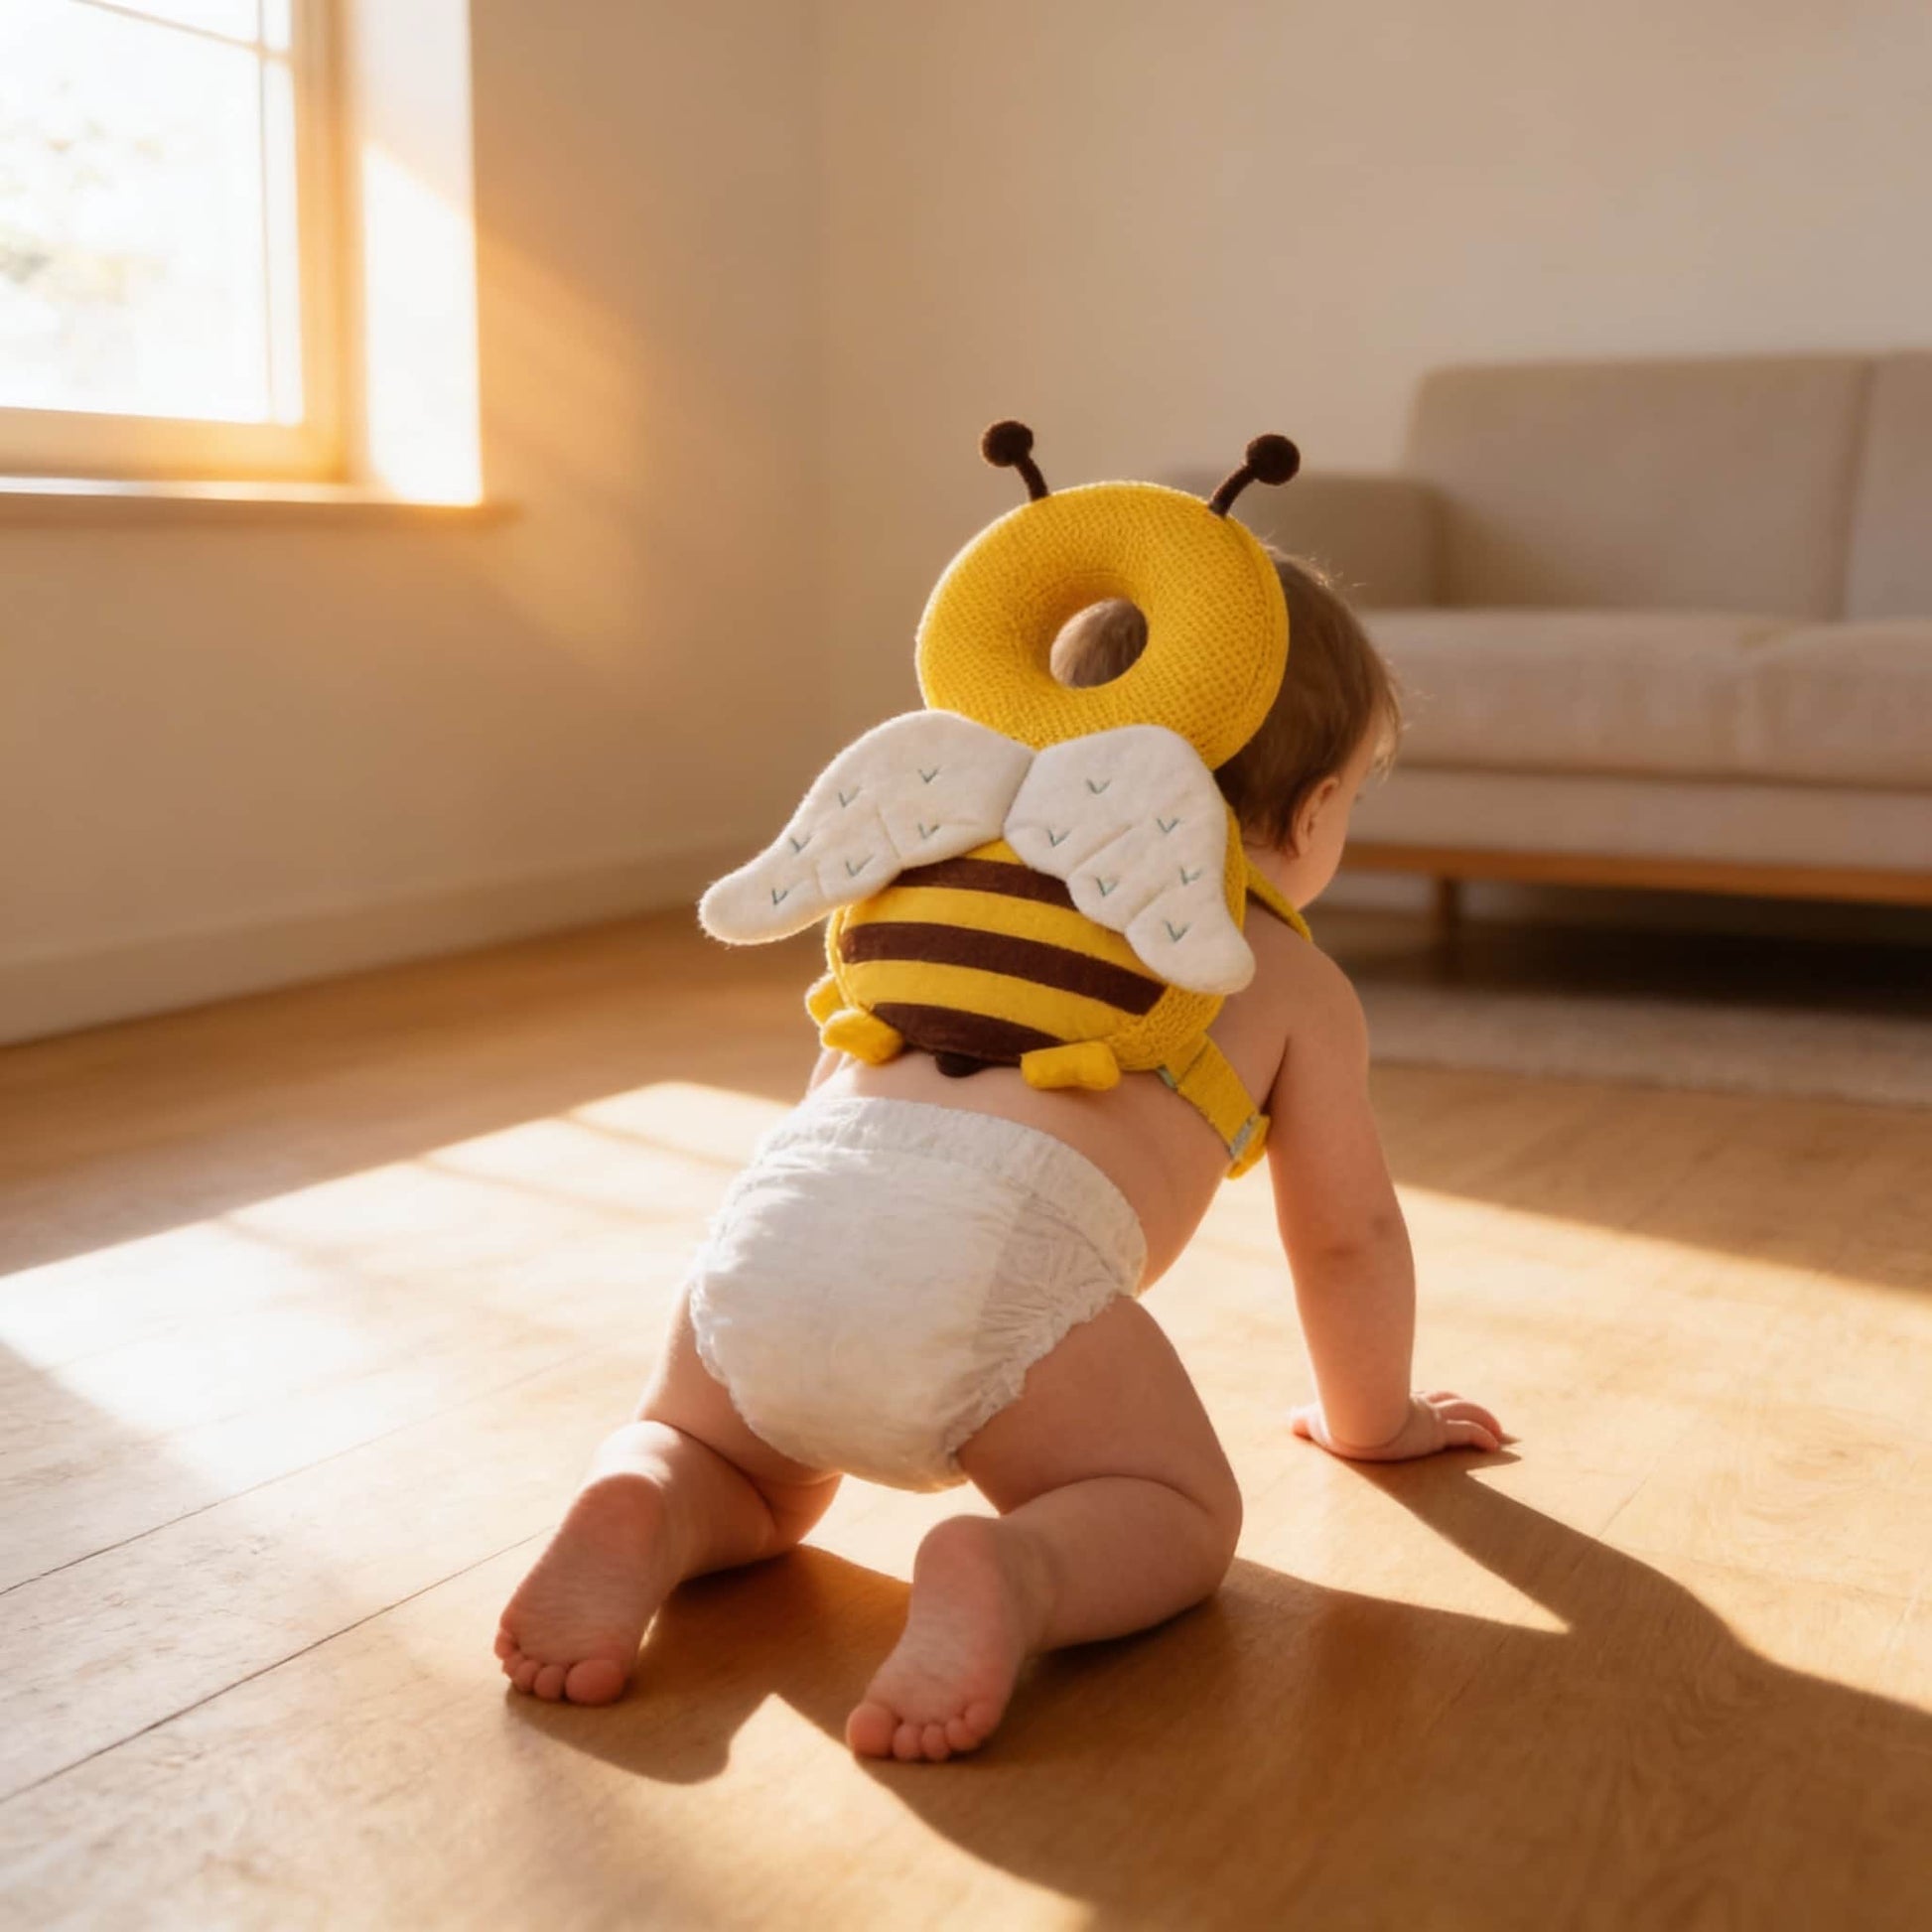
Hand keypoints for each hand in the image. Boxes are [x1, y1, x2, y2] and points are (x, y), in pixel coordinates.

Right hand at [1290, 1390, 1507, 1461]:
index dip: (1433, 1401)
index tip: (1442, 1405)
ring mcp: (1426, 1418)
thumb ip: (1307, 1420)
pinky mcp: (1436, 1432)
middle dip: (1464, 1406)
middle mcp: (1412, 1406)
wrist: (1351, 1419)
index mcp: (1391, 1402)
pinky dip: (1483, 1437)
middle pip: (1447, 1400)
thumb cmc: (1335, 1417)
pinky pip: (1466, 1433)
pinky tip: (1496, 1446)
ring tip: (1500, 1431)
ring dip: (1484, 1419)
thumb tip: (1289, 1419)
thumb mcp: (1318, 1420)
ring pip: (1464, 1412)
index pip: (1418, 1398)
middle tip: (1482, 1415)